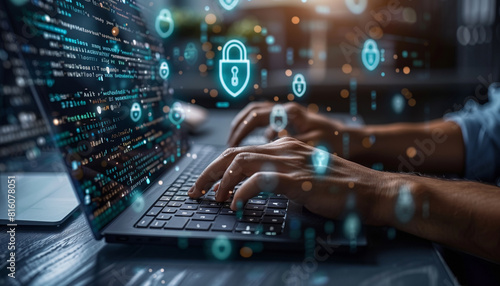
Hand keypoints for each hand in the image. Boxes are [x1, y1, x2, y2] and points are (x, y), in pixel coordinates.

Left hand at [189, 137, 394, 224]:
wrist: (371, 191)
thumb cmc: (340, 187)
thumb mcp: (307, 174)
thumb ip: (285, 173)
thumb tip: (259, 184)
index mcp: (286, 146)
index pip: (242, 151)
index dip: (219, 166)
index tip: (207, 185)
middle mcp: (285, 149)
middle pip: (234, 153)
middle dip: (209, 172)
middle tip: (195, 192)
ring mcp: (290, 162)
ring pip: (241, 162)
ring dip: (221, 181)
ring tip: (214, 199)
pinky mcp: (297, 179)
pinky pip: (258, 181)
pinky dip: (241, 192)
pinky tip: (236, 205)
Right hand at [227, 102, 345, 149]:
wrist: (354, 140)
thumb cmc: (337, 142)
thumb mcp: (313, 145)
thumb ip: (289, 143)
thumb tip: (266, 141)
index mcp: (290, 113)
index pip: (255, 117)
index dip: (240, 131)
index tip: (231, 146)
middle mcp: (287, 111)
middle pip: (251, 113)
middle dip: (237, 129)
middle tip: (227, 146)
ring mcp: (288, 116)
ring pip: (257, 117)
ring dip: (244, 130)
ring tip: (233, 146)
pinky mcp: (290, 124)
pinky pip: (266, 124)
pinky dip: (255, 134)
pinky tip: (255, 149)